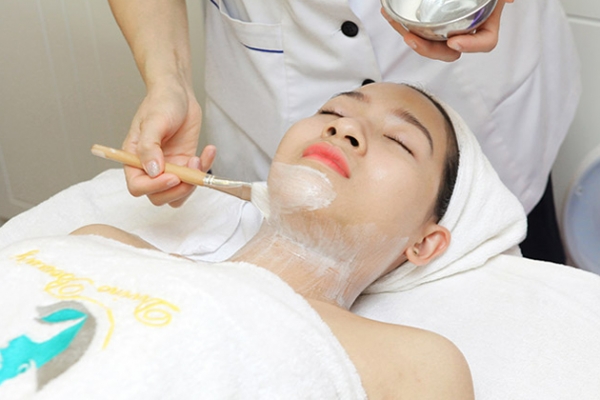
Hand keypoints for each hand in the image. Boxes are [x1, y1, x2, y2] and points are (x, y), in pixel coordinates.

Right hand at [122, 83, 215, 206]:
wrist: (178, 94)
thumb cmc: (161, 103)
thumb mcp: (153, 121)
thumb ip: (150, 147)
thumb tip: (153, 170)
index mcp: (134, 159)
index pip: (137, 186)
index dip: (154, 187)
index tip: (173, 176)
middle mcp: (150, 168)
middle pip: (159, 197)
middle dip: (176, 189)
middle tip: (189, 171)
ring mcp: (169, 168)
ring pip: (178, 194)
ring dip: (192, 184)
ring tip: (197, 159)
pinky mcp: (185, 165)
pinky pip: (194, 180)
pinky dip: (205, 170)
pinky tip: (209, 151)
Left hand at [382, 0, 513, 61]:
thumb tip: (508, 0)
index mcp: (484, 23)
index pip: (484, 42)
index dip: (471, 45)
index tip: (454, 41)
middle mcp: (464, 30)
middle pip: (448, 50)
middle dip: (428, 49)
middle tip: (412, 38)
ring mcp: (443, 29)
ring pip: (427, 42)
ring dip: (407, 35)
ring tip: (395, 22)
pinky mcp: (425, 24)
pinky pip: (412, 28)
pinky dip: (399, 22)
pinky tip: (386, 13)